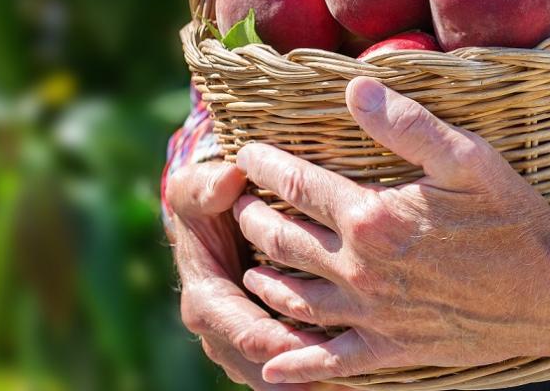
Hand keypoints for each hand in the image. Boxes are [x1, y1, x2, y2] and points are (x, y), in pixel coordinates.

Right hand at [166, 161, 346, 389]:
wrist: (209, 224)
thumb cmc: (209, 204)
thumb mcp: (202, 189)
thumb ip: (209, 186)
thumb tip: (230, 179)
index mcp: (206, 301)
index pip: (243, 334)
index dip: (276, 343)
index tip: (308, 346)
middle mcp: (222, 333)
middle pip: (261, 368)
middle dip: (298, 373)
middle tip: (337, 377)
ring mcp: (242, 345)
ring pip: (274, 379)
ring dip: (307, 379)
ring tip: (345, 383)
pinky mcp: (264, 344)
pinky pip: (287, 372)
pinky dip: (312, 374)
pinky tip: (347, 377)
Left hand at [233, 77, 549, 383]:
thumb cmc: (512, 218)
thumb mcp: (467, 157)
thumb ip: (406, 123)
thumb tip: (353, 87)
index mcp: (372, 216)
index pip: (298, 184)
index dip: (266, 167)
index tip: (245, 154)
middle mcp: (360, 268)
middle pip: (284, 242)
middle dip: (255, 220)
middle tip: (242, 207)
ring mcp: (373, 313)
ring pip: (296, 299)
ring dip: (264, 281)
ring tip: (250, 267)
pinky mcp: (392, 348)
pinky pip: (331, 362)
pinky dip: (297, 366)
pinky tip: (272, 370)